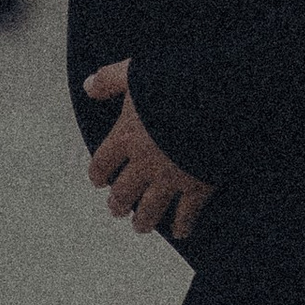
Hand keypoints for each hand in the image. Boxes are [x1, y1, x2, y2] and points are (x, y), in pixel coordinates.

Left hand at [85, 62, 214, 243]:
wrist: (217, 96)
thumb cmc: (176, 80)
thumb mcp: (137, 73)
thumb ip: (110, 80)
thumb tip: (87, 87)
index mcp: (126, 136)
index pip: (102, 164)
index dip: (98, 174)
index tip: (99, 182)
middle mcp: (144, 163)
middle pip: (122, 193)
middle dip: (118, 204)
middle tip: (117, 209)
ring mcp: (171, 178)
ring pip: (149, 210)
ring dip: (142, 221)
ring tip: (140, 226)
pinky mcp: (198, 185)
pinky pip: (186, 214)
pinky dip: (182, 225)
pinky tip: (180, 231)